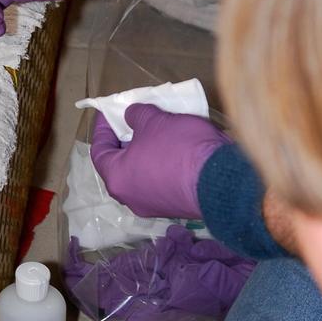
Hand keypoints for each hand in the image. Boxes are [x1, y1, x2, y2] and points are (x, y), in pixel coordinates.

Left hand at [90, 104, 230, 218]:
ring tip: (155, 132)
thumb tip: (131, 117)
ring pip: (141, 175)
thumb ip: (136, 116)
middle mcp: (131, 198)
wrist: (222, 180)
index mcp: (117, 179)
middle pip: (120, 165)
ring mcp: (154, 207)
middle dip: (125, 140)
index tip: (110, 112)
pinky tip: (173, 149)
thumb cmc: (178, 148)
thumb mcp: (154, 121)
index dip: (103, 128)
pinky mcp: (176, 208)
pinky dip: (161, 165)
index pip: (98, 151)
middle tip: (133, 121)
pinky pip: (161, 183)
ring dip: (146, 153)